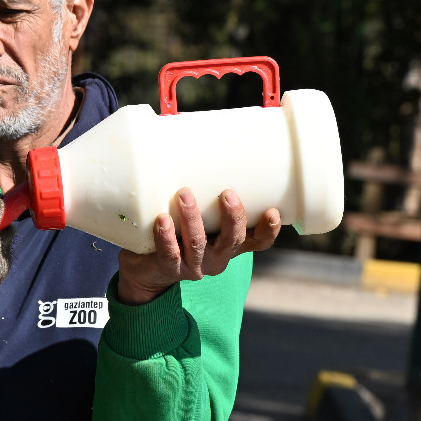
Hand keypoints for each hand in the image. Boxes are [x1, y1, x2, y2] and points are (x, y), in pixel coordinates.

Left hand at [117, 188, 279, 305]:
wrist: (148, 269)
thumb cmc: (179, 235)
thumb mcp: (201, 220)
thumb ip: (209, 200)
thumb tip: (207, 152)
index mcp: (230, 245)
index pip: (259, 241)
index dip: (269, 230)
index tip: (273, 211)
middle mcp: (217, 258)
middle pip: (232, 239)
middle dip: (232, 216)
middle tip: (227, 193)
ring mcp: (194, 266)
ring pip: (198, 242)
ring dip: (192, 217)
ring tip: (184, 194)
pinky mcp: (169, 269)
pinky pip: (169, 253)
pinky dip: (166, 236)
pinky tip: (162, 220)